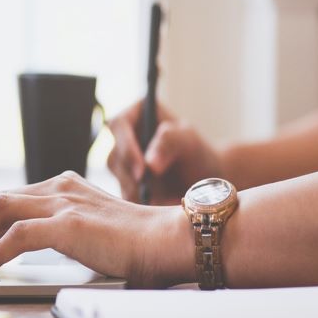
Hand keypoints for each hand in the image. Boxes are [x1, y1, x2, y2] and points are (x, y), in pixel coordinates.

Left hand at [0, 171, 189, 285]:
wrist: (171, 241)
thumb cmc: (141, 244)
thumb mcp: (96, 229)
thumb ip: (69, 229)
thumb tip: (38, 249)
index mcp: (67, 186)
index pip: (14, 198)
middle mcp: (61, 187)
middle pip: (0, 201)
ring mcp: (63, 203)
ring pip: (1, 212)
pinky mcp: (67, 225)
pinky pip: (16, 236)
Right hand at [106, 99, 224, 204]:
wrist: (203, 181)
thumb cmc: (197, 154)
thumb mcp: (189, 141)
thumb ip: (170, 143)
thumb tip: (150, 164)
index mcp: (138, 112)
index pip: (118, 124)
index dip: (126, 147)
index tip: (142, 171)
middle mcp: (124, 135)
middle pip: (114, 155)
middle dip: (132, 176)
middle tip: (152, 194)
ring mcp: (122, 159)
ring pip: (117, 177)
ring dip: (136, 191)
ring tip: (162, 199)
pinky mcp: (123, 181)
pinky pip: (122, 193)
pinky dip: (137, 202)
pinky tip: (156, 205)